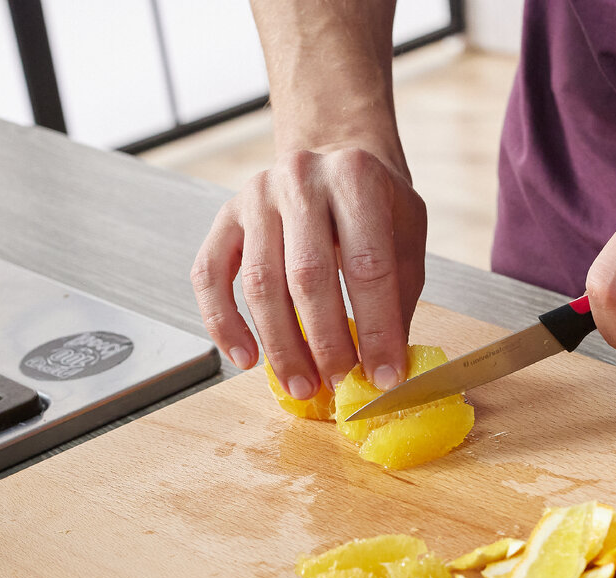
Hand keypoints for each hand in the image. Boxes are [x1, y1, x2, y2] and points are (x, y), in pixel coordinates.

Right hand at [191, 145, 426, 397]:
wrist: (334, 154)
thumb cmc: (375, 204)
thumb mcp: (406, 235)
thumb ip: (398, 293)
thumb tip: (386, 364)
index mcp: (356, 179)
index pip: (368, 266)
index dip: (378, 328)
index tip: (384, 375)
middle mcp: (300, 180)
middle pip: (308, 276)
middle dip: (325, 342)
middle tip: (339, 384)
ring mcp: (256, 196)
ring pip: (259, 283)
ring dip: (281, 345)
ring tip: (303, 385)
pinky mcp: (225, 216)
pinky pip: (209, 276)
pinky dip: (224, 324)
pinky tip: (247, 358)